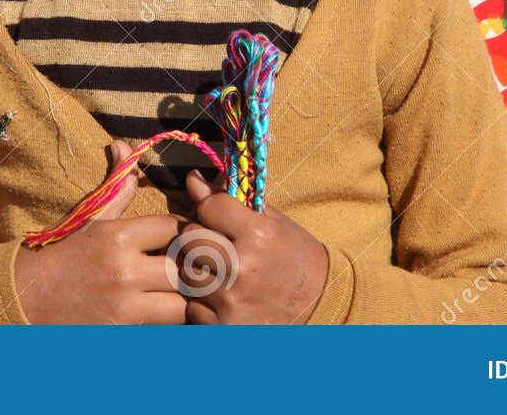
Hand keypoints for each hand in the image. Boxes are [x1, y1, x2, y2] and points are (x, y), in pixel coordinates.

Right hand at [14, 143, 186, 324]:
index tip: (187, 236)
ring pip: (183, 304)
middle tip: (194, 267)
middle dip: (194, 267)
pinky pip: (165, 326)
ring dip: (187, 298)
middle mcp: (125, 270)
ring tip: (183, 291)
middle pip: (186, 267)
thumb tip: (124, 146)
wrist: (26, 296)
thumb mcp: (89, 218)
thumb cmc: (62, 254)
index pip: (176, 228)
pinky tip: (167, 311)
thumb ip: (116, 188)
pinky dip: (170, 320)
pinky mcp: (123, 331)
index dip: (188, 231)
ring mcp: (125, 305)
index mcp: (118, 236)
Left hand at [175, 170, 328, 323]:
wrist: (320, 304)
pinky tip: (223, 297)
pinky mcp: (226, 328)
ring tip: (219, 271)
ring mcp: (233, 301)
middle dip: (198, 238)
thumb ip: (227, 201)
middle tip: (215, 244)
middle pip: (189, 240)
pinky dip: (203, 302)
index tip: (220, 216)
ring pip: (186, 274)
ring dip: (196, 270)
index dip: (210, 208)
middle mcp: (243, 268)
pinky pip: (192, 307)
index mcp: (259, 235)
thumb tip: (192, 179)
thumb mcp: (270, 221)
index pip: (208, 207)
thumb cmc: (293, 255)